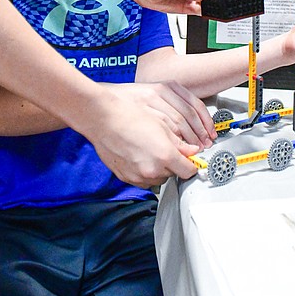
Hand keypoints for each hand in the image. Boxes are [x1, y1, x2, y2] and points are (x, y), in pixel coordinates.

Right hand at [78, 84, 211, 187]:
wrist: (103, 118)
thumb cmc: (129, 116)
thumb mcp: (161, 125)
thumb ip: (179, 142)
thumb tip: (190, 150)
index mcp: (165, 156)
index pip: (189, 171)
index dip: (191, 164)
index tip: (190, 159)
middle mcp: (152, 170)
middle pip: (173, 174)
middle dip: (174, 164)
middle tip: (167, 149)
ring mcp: (138, 176)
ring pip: (158, 178)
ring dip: (159, 168)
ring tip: (150, 150)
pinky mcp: (126, 177)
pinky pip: (142, 179)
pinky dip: (145, 171)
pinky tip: (139, 155)